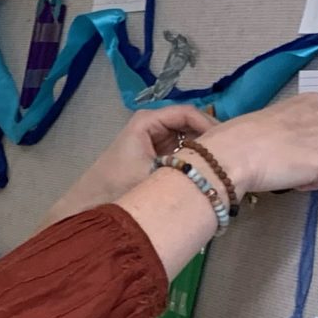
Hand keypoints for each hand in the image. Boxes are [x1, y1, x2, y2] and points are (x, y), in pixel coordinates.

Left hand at [44, 107, 218, 224]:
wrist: (91, 204)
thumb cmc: (118, 186)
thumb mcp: (154, 174)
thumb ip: (184, 166)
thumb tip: (215, 170)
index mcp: (148, 120)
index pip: (187, 113)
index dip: (208, 126)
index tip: (225, 144)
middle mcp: (150, 123)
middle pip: (189, 123)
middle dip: (208, 139)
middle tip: (227, 157)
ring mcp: (151, 137)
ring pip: (186, 137)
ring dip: (201, 149)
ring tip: (219, 165)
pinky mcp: (153, 151)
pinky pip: (179, 148)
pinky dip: (191, 157)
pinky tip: (204, 171)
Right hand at [202, 94, 317, 197]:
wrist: (233, 155)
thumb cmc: (239, 135)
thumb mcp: (270, 115)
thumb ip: (289, 121)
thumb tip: (288, 137)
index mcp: (311, 101)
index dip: (303, 135)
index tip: (287, 141)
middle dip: (309, 151)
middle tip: (284, 157)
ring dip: (307, 168)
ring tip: (282, 168)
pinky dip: (306, 184)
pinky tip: (285, 178)